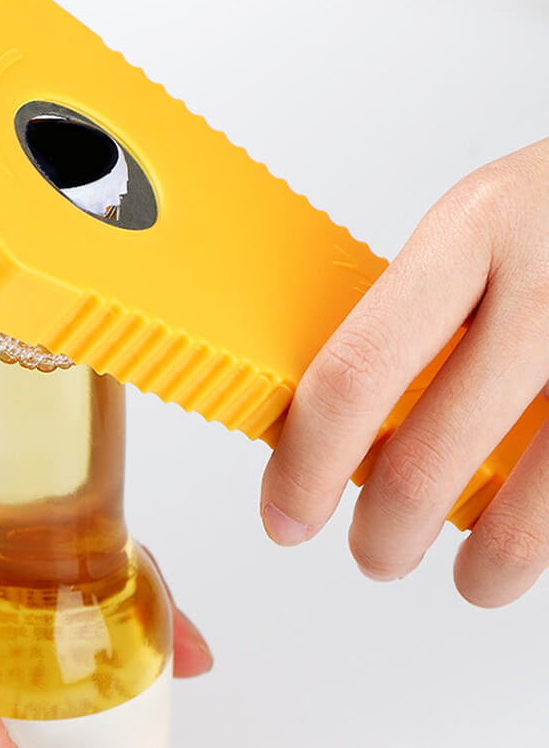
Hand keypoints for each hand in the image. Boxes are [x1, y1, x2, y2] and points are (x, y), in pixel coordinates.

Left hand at [261, 138, 548, 607]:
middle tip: (373, 551)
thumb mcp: (478, 229)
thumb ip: (415, 309)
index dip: (308, 461)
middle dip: (384, 532)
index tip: (284, 510)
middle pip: (429, 458)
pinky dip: (546, 538)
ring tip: (466, 577)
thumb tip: (333, 412)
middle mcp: (547, 288)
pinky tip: (532, 533)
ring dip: (482, 566)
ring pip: (526, 513)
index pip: (359, 369)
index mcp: (471, 233)